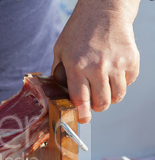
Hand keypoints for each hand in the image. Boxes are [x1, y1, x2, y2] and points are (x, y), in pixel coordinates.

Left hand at [52, 0, 139, 123]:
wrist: (104, 10)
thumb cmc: (79, 30)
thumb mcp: (60, 49)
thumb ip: (59, 71)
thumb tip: (59, 91)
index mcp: (77, 66)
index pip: (80, 99)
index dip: (82, 114)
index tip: (83, 119)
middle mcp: (97, 67)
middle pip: (101, 103)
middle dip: (96, 107)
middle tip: (93, 103)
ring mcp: (116, 64)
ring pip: (117, 97)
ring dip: (110, 98)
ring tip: (103, 89)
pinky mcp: (131, 60)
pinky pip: (128, 83)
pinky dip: (121, 84)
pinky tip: (113, 74)